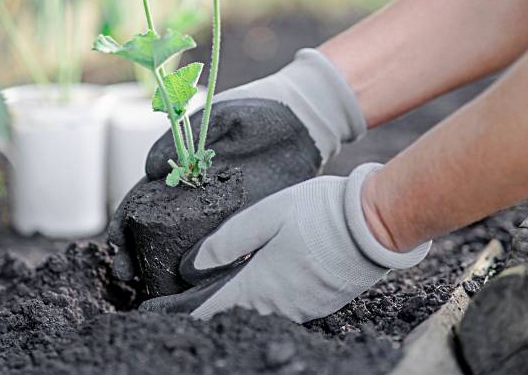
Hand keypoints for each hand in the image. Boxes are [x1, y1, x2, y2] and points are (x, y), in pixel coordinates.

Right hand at [109, 98, 320, 280]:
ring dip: (167, 270)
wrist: (306, 121)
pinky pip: (228, 252)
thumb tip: (149, 169)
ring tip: (151, 290)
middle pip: (158, 232)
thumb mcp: (215, 117)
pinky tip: (196, 289)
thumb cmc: (257, 111)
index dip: (125, 221)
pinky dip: (210, 272)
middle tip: (125, 274)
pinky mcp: (252, 225)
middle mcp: (197, 198)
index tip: (115, 241)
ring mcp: (224, 214)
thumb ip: (180, 138)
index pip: (143, 201)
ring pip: (188, 248)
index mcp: (181, 172)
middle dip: (138, 254)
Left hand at [139, 163, 430, 322]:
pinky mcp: (319, 303)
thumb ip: (227, 241)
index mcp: (259, 284)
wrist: (374, 226)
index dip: (180, 313)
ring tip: (212, 296)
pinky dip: (260, 302)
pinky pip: (279, 309)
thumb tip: (192, 265)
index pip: (209, 308)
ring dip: (232, 307)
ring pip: (256, 312)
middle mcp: (277, 304)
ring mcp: (301, 307)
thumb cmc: (319, 213)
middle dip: (203, 310)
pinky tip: (257, 287)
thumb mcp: (265, 216)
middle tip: (177, 305)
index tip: (153, 315)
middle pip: (231, 313)